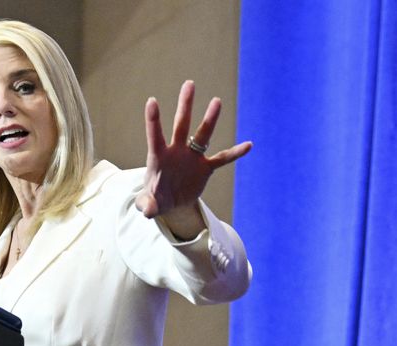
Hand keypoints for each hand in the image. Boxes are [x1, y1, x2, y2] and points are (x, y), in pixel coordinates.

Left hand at [137, 80, 251, 236]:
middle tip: (189, 84)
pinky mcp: (205, 168)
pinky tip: (249, 145)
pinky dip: (235, 153)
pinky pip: (223, 159)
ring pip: (203, 134)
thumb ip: (147, 206)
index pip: (155, 135)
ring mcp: (192, 158)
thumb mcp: (148, 205)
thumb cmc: (155, 200)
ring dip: (210, 119)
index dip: (153, 120)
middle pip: (181, 125)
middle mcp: (176, 152)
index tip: (151, 100)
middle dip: (185, 105)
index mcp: (158, 158)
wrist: (171, 204)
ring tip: (216, 101)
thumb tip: (148, 211)